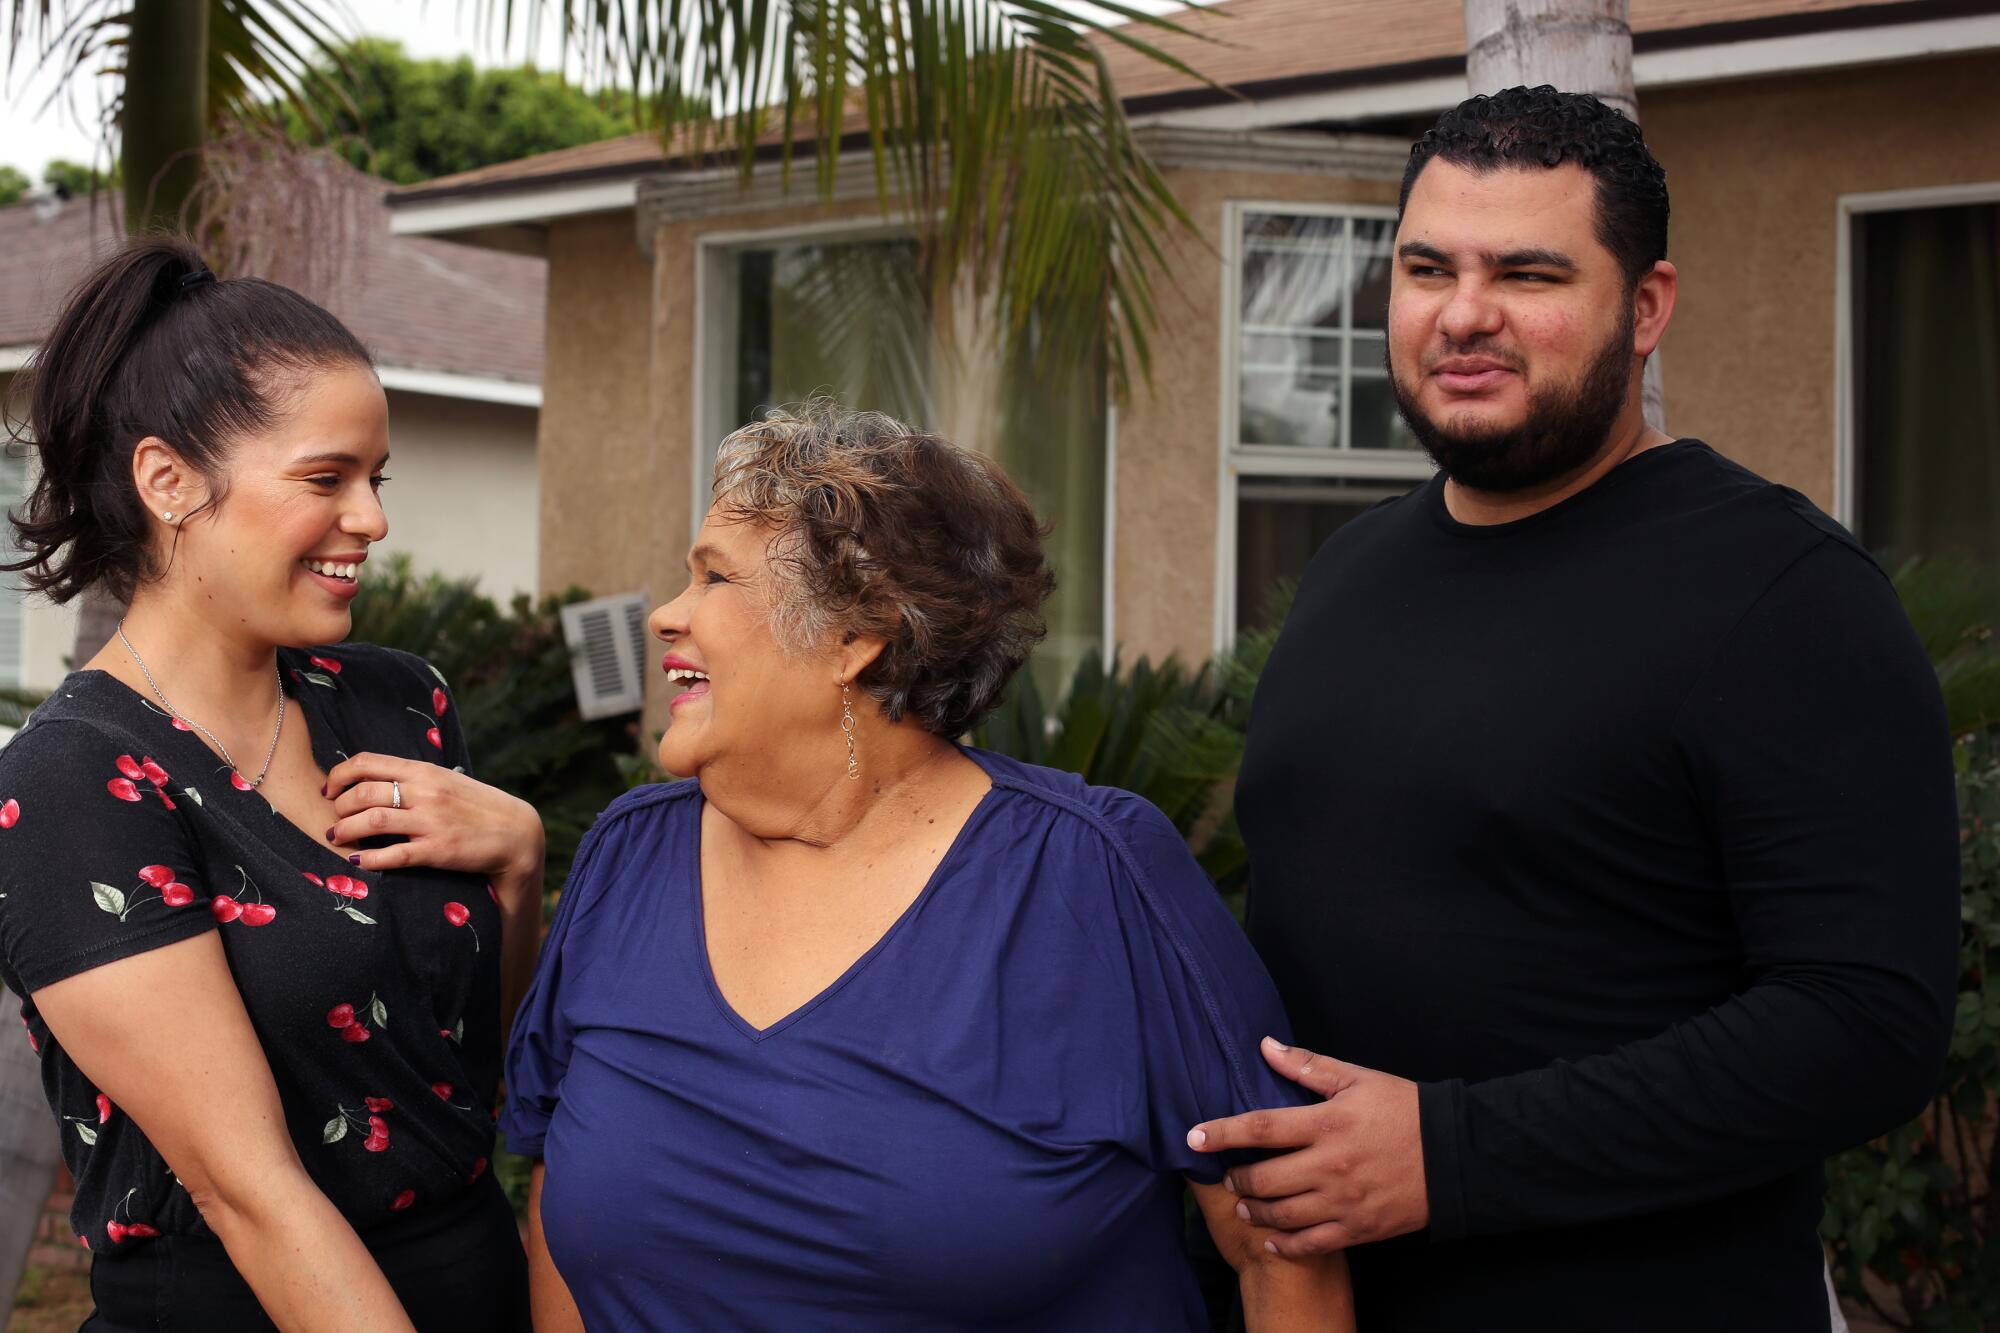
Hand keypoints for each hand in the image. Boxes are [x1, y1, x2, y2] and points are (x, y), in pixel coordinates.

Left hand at [324, 752, 542, 886]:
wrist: (515, 832)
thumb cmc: (477, 806)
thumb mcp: (446, 780)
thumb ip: (413, 778)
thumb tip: (373, 780)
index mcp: (424, 770)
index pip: (366, 762)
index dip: (339, 775)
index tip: (330, 790)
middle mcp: (425, 792)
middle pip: (363, 792)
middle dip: (338, 807)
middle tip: (334, 820)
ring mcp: (431, 821)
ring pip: (372, 821)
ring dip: (346, 831)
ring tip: (337, 838)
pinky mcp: (437, 850)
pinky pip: (393, 855)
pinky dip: (369, 859)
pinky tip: (358, 862)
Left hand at [1186, 1036, 1428, 1255]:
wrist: (1455, 1153)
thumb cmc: (1404, 1109)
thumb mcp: (1358, 1079)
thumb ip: (1308, 1065)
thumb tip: (1265, 1046)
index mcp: (1326, 1123)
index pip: (1259, 1128)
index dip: (1220, 1133)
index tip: (1193, 1138)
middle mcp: (1330, 1165)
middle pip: (1264, 1179)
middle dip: (1237, 1181)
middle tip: (1229, 1179)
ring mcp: (1343, 1200)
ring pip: (1282, 1215)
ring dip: (1255, 1212)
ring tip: (1246, 1206)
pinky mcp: (1358, 1227)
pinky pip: (1312, 1244)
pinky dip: (1286, 1245)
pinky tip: (1273, 1241)